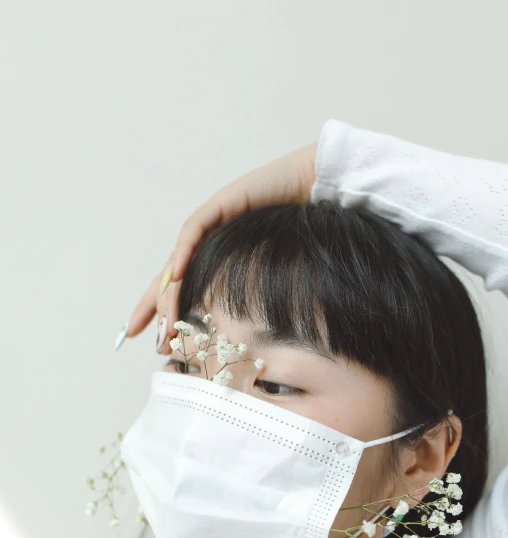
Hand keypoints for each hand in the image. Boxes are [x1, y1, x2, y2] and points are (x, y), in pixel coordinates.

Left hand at [126, 142, 317, 353]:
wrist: (315, 186)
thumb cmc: (299, 229)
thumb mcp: (270, 269)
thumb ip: (252, 291)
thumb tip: (246, 334)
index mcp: (215, 257)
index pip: (181, 285)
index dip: (162, 310)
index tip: (150, 337)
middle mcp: (208, 241)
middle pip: (170, 276)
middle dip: (155, 305)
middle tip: (150, 336)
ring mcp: (212, 221)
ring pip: (179, 258)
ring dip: (169, 290)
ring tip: (166, 318)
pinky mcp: (221, 203)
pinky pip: (195, 230)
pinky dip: (184, 251)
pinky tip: (178, 271)